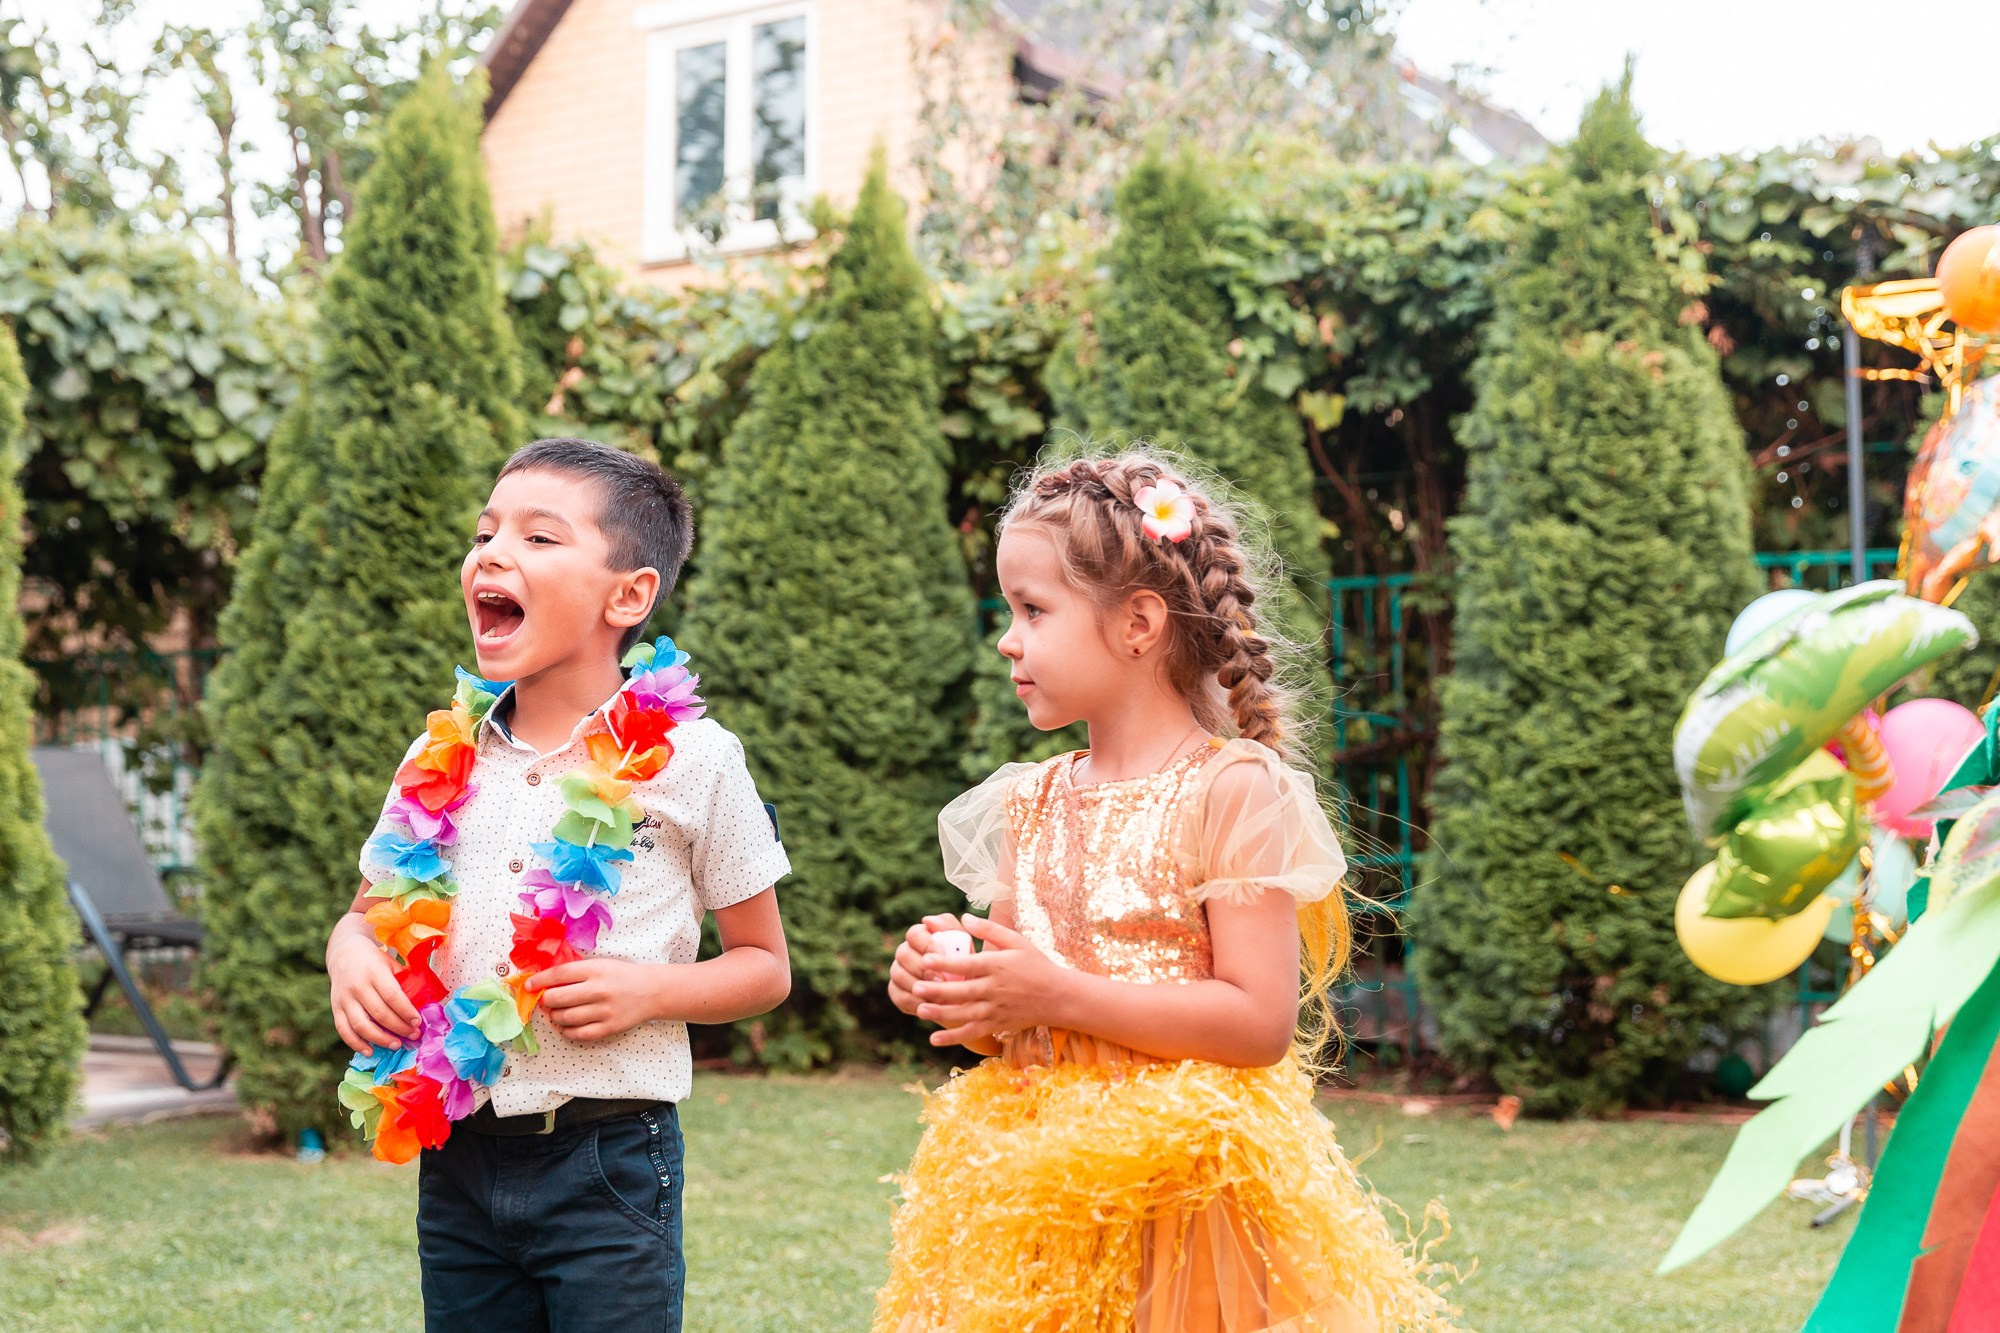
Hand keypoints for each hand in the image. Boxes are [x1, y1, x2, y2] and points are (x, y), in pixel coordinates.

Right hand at [328, 916, 420, 1054]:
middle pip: (379, 1013)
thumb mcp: (391, 964)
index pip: (392, 996)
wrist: (344, 953)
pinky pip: (344, 1030)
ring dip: (380, 1039)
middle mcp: (357, 986)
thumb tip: (422, 1004)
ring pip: (361, 1025)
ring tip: (396, 1045)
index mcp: (374, 972)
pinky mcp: (335, 1008)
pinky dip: (356, 1043)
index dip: (406, 1012)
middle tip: (413, 1035)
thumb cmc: (374, 961)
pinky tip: (370, 1050)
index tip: (418, 1022)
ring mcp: (344, 999)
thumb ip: (403, 981)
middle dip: (399, 1028)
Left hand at [527, 958, 662, 1042]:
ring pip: (565, 1018)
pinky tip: (567, 1026)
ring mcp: (604, 1010)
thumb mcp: (600, 965)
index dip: (539, 981)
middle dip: (546, 1001)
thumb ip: (575, 972)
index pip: (558, 974)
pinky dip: (567, 1031)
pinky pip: (578, 1034)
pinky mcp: (609, 1027)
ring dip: (555, 1016)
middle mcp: (599, 989)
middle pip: (557, 998)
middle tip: (546, 1001)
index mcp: (595, 970)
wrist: (651, 991)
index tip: (529, 986)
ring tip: (557, 1013)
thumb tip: (544, 983)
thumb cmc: (621, 976)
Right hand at [888, 913, 962, 1016]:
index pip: (913, 933)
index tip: (942, 956)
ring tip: (938, 995)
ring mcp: (898, 971)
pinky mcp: (896, 991)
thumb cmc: (968, 965)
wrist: (968, 995)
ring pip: (898, 975)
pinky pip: (899, 996)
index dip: (926, 945)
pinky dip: (914, 1002)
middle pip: (902, 954)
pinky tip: (930, 1007)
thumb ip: (950, 927)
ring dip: (918, 986)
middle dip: (922, 968)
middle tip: (941, 980)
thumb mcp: (965, 944)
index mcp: (920, 936)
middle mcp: (905, 951)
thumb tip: (928, 919)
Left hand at [912, 915, 1070, 1047]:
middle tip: (916, 987)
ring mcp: (996, 1009)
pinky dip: (953, 1037)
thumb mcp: (1016, 941)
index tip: (925, 958)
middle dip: (937, 990)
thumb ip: (988, 929)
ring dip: (941, 1013)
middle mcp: (995, 988)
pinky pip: (972, 1032)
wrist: (1058, 996)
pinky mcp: (997, 1024)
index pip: (967, 963)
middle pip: (962, 990)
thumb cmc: (1035, 964)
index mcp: (997, 965)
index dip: (945, 961)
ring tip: (920, 1010)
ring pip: (964, 1013)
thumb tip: (963, 917)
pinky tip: (934, 1039)